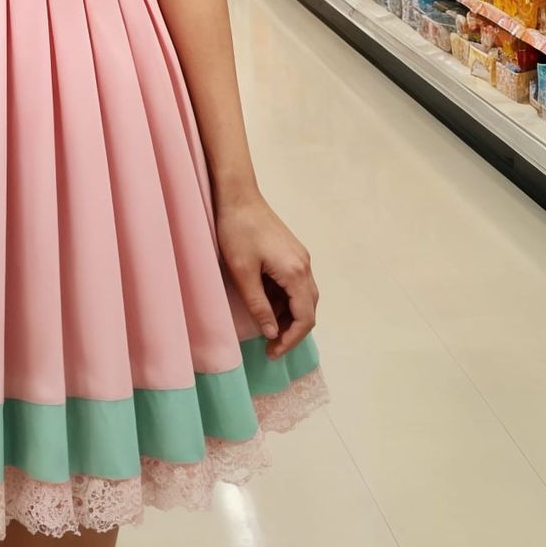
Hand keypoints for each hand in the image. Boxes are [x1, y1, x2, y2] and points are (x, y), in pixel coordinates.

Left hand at [216, 194, 317, 359]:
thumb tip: (270, 333)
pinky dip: (285, 299)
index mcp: (295, 272)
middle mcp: (304, 265)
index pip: (305, 318)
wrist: (238, 195)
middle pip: (309, 309)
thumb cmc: (236, 230)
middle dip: (291, 330)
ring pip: (303, 297)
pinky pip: (295, 283)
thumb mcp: (243, 272)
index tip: (272, 351)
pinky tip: (265, 302)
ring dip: (288, 315)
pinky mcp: (291, 251)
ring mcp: (299, 257)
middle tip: (269, 344)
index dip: (290, 340)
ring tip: (265, 325)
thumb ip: (258, 305)